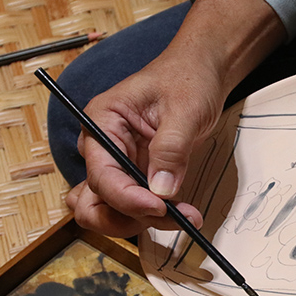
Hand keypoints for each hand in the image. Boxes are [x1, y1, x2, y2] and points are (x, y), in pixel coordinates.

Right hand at [66, 49, 222, 237]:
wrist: (201, 72)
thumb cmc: (188, 78)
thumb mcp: (185, 108)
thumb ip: (171, 148)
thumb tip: (161, 190)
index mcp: (102, 122)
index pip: (101, 174)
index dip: (126, 198)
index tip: (159, 207)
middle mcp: (101, 147)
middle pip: (94, 201)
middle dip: (127, 217)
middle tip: (168, 216)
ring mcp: (117, 164)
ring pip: (107, 211)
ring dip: (139, 223)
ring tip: (181, 216)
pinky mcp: (135, 175)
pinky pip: (131, 208)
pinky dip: (152, 217)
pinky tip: (181, 211)